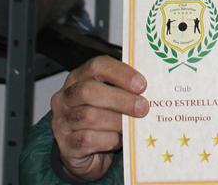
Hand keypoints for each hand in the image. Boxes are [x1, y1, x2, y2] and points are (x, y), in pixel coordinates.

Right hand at [50, 56, 148, 180]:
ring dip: (117, 121)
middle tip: (143, 107)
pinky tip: (118, 139)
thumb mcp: (113, 97)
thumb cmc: (103, 117)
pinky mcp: (65, 145)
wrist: (85, 151)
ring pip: (89, 116)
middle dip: (120, 99)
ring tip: (134, 125)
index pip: (96, 66)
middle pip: (89, 91)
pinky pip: (88, 139)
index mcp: (79, 78)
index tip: (142, 84)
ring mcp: (61, 121)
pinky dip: (108, 139)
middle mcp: (65, 97)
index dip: (120, 73)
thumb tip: (155, 87)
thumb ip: (126, 89)